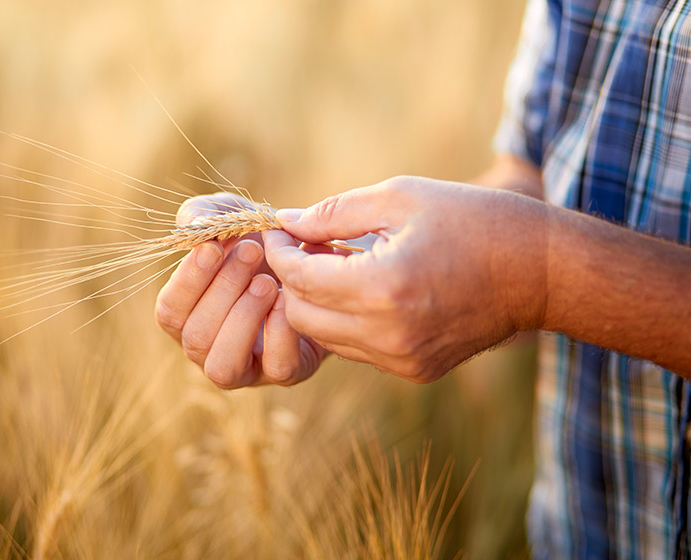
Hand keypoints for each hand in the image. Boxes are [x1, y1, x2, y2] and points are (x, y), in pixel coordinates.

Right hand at [154, 193, 326, 388]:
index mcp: (188, 316)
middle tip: (252, 251)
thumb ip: (206, 215)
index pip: (169, 312)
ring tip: (267, 281)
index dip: (188, 280)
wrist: (314, 259)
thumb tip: (196, 227)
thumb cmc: (260, 241)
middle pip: (195, 337)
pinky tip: (287, 299)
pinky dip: (280, 333)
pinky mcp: (286, 371)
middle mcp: (210, 349)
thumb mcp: (231, 218)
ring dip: (243, 317)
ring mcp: (247, 368)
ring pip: (223, 366)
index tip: (214, 247)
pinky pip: (277, 368)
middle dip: (223, 291)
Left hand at [263, 176, 547, 382]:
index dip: (279, 251)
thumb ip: (333, 212)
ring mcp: (402, 360)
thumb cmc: (474, 221)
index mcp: (382, 287)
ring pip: (324, 338)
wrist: (541, 272)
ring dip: (317, 301)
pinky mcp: (415, 371)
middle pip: (300, 316)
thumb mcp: (401, 197)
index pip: (298, 278)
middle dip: (292, 279)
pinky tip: (364, 287)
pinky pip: (356, 349)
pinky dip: (347, 320)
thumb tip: (286, 221)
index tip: (279, 230)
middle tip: (307, 244)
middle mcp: (387, 335)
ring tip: (337, 262)